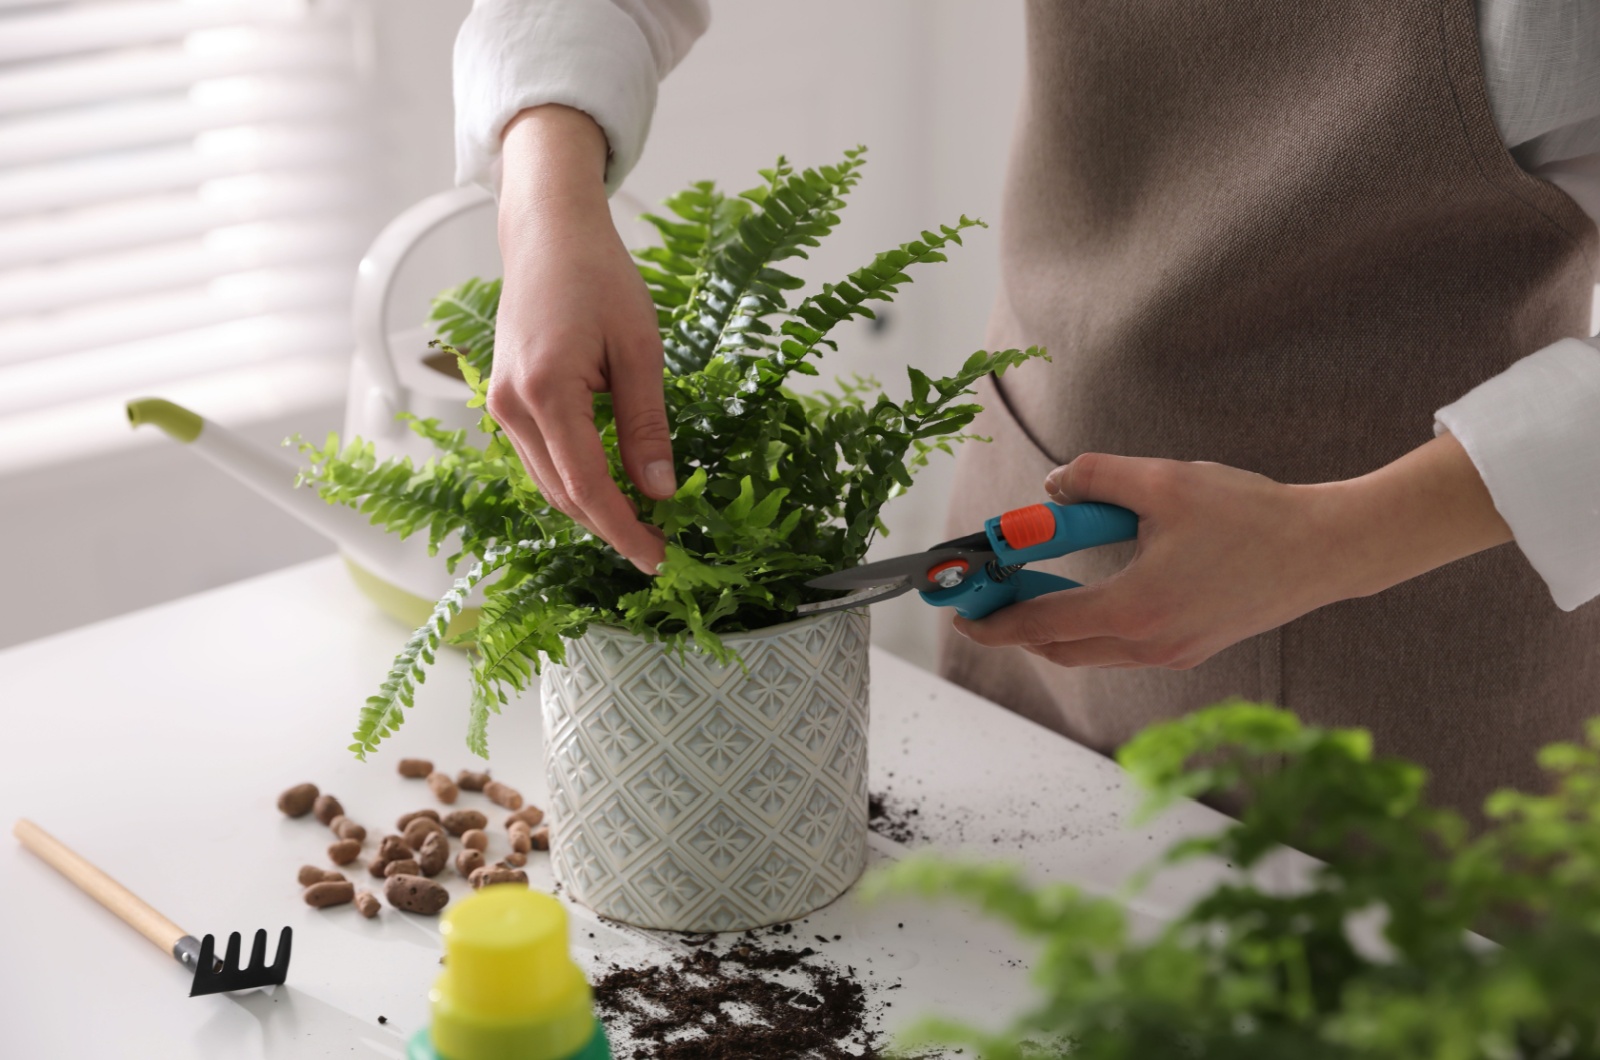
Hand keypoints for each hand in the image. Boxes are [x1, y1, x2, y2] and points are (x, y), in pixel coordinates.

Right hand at [488, 105, 671, 573]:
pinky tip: (612, 489)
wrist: (549, 235)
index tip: (658, 558)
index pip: (587, 486)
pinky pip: (540, 459)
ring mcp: (500, 405)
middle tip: (659, 548)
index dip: (623, 529)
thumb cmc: (601, 278)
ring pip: (548, 482)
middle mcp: (511, 406)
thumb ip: (647, 426)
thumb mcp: (641, 350)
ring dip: (592, 510)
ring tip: (642, 525)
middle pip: (562, 494)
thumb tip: (660, 493)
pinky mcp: (505, 401)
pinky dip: (575, 482)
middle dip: (610, 528)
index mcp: (545, 390)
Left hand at [952, 434, 1512, 668]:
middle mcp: (1149, 644)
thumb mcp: (1164, 481)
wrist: (1326, 550)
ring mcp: (1173, 652)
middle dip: (1017, 624)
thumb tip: (1053, 485)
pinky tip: (1089, 590)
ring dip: (1056, 624)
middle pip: (1059, 647)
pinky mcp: (1192, 648)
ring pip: (1091, 651)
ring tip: (1033, 585)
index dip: (993, 620)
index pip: (1040, 624)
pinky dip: (1092, 626)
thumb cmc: (1250, 514)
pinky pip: (1121, 647)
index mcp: (1134, 609)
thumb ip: (1097, 478)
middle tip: (990, 593)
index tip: (962, 614)